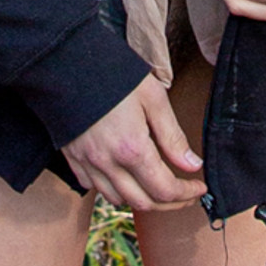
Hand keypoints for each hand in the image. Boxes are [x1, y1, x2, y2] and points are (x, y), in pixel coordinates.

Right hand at [64, 74, 204, 214]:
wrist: (66, 62)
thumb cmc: (113, 74)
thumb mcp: (153, 98)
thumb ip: (173, 137)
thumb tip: (193, 165)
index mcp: (132, 148)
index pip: (165, 189)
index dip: (187, 194)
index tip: (199, 188)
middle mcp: (108, 163)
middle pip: (143, 203)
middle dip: (170, 204)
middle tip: (185, 194)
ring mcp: (87, 163)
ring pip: (118, 200)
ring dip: (141, 199)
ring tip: (156, 186)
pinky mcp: (73, 159)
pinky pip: (94, 188)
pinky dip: (114, 189)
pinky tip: (125, 176)